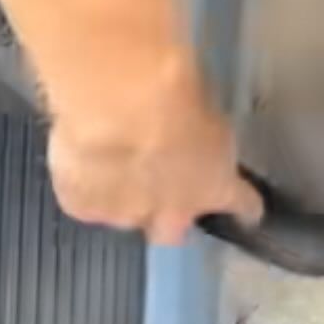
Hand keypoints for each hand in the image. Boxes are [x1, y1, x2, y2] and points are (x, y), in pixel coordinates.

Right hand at [47, 62, 261, 244]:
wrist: (121, 102)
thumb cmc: (175, 92)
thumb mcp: (209, 108)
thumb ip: (203, 132)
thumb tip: (192, 128)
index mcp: (218, 187)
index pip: (242, 205)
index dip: (241, 204)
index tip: (244, 206)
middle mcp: (174, 213)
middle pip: (172, 231)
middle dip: (166, 214)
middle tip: (153, 183)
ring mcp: (126, 215)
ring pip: (124, 216)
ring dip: (120, 194)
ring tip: (107, 157)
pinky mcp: (83, 207)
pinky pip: (83, 201)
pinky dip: (82, 184)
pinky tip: (79, 158)